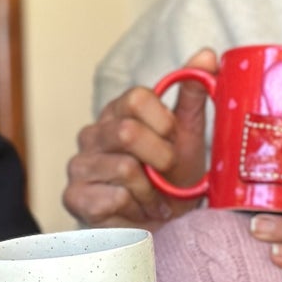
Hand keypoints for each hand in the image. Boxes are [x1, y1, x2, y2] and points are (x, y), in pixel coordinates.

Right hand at [64, 49, 217, 228]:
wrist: (164, 229)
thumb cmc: (174, 180)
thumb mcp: (189, 135)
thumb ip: (194, 92)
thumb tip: (207, 53)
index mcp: (117, 112)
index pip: (136, 97)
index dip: (163, 123)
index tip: (173, 141)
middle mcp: (92, 134)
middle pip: (128, 132)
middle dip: (160, 159)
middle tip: (167, 176)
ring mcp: (79, 165)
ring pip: (124, 168)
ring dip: (150, 190)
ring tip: (152, 198)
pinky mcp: (73, 197)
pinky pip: (113, 197)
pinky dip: (135, 209)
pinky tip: (134, 212)